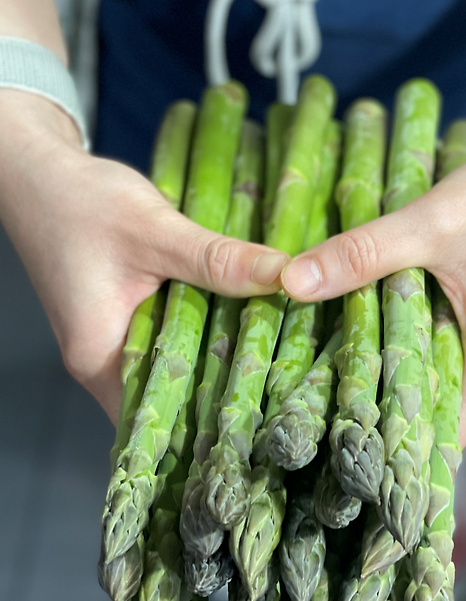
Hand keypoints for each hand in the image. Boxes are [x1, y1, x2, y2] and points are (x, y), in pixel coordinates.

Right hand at [0, 90, 289, 419]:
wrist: (41, 173)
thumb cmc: (81, 202)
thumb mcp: (155, 230)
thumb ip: (218, 260)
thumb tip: (286, 278)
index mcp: (99, 358)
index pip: (160, 420)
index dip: (211, 427)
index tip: (267, 421)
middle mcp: (103, 361)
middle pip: (174, 399)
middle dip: (228, 394)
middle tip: (289, 392)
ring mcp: (115, 341)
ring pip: (178, 368)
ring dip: (222, 361)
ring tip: (283, 365)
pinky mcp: (129, 318)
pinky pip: (175, 340)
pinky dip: (208, 334)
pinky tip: (250, 324)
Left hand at [279, 128, 465, 447]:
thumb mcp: (431, 224)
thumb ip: (362, 254)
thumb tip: (289, 282)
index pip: (431, 442)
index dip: (380, 451)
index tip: (320, 449)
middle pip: (428, 418)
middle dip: (371, 415)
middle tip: (303, 414)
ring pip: (432, 386)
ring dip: (386, 380)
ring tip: (319, 378)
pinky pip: (441, 357)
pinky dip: (405, 352)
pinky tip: (362, 334)